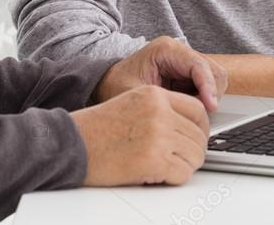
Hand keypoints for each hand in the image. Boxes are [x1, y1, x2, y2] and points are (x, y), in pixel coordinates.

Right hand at [70, 85, 209, 185]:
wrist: (73, 144)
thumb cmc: (97, 128)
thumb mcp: (131, 103)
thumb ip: (161, 109)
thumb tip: (188, 128)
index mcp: (154, 95)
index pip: (197, 110)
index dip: (200, 128)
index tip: (195, 138)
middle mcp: (160, 112)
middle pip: (199, 135)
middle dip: (193, 150)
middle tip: (180, 158)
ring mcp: (159, 135)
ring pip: (195, 155)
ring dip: (185, 165)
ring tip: (166, 166)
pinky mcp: (154, 160)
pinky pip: (183, 173)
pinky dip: (175, 178)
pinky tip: (158, 174)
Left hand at [92, 36, 227, 110]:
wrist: (107, 83)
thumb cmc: (116, 85)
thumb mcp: (131, 93)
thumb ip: (157, 101)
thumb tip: (184, 113)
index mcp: (166, 49)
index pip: (198, 65)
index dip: (208, 87)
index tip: (210, 107)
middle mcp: (179, 53)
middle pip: (213, 72)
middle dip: (211, 95)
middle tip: (199, 116)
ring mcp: (185, 63)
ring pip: (214, 80)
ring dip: (208, 99)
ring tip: (190, 115)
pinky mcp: (187, 76)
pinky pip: (206, 88)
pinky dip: (203, 102)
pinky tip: (188, 112)